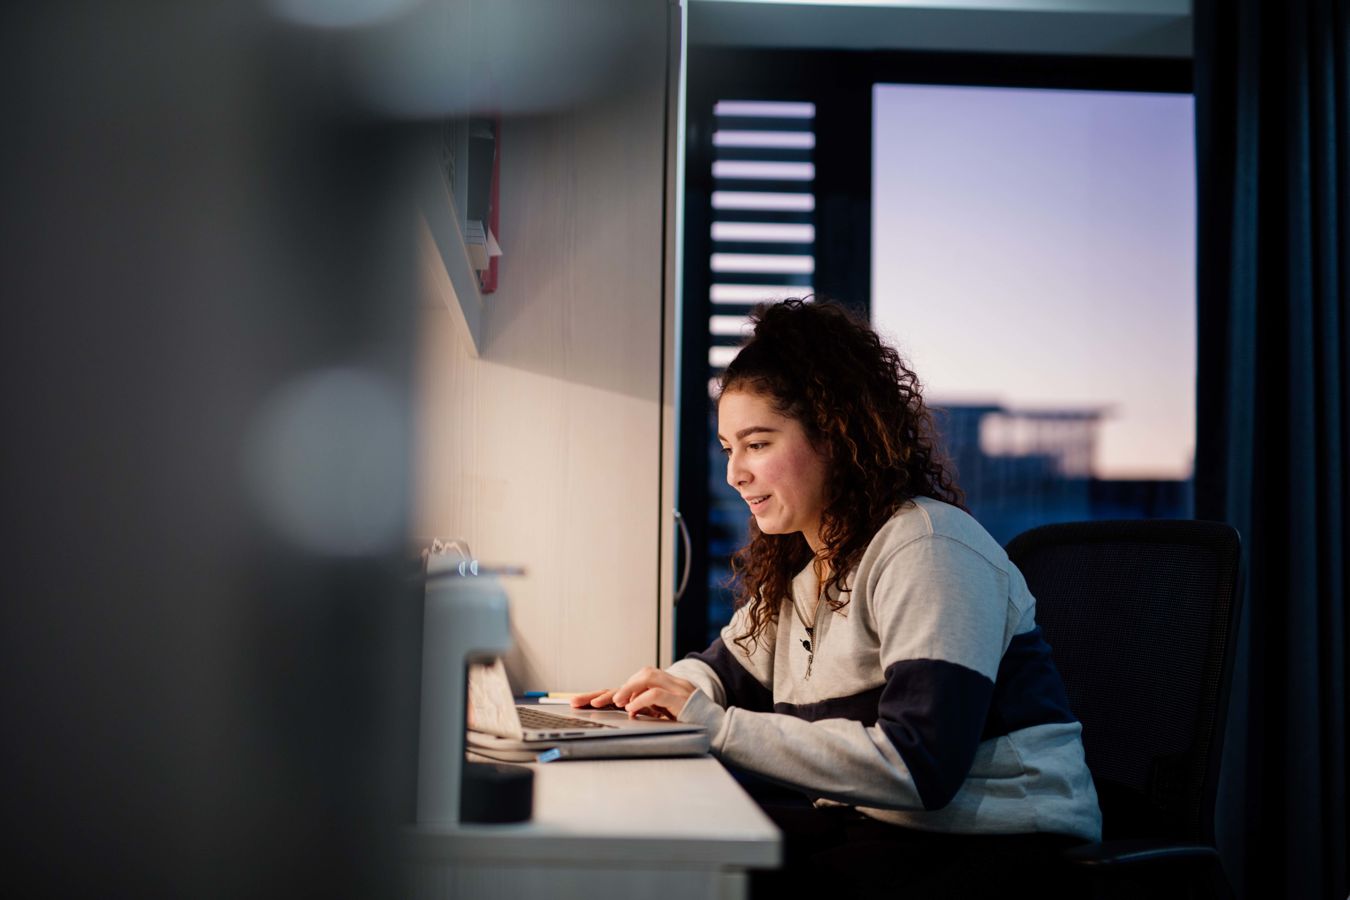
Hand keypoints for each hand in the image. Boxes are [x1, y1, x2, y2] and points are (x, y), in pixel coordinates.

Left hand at [569, 667, 696, 719]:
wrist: (722, 729)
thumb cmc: (693, 725)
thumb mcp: (665, 719)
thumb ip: (648, 712)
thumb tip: (625, 712)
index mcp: (663, 689)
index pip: (630, 686)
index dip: (605, 693)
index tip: (580, 702)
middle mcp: (669, 684)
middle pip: (636, 677)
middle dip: (608, 691)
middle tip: (584, 703)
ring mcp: (677, 688)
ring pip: (648, 676)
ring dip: (627, 688)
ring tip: (613, 702)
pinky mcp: (684, 699)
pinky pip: (659, 693)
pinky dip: (642, 699)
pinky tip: (631, 709)